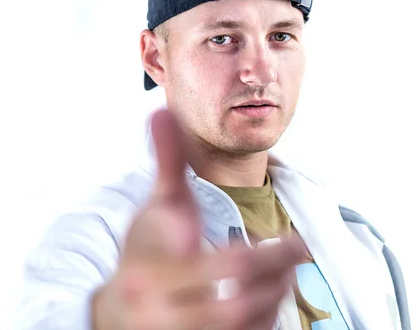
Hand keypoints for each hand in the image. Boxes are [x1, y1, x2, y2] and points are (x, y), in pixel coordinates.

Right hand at [92, 109, 306, 329]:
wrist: (121, 310)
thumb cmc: (146, 251)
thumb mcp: (154, 206)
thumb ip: (165, 162)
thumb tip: (162, 110)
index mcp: (142, 264)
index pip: (169, 251)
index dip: (189, 240)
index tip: (204, 235)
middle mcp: (154, 306)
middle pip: (224, 292)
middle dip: (269, 266)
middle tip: (299, 244)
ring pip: (235, 320)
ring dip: (272, 293)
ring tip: (289, 266)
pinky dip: (265, 317)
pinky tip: (275, 292)